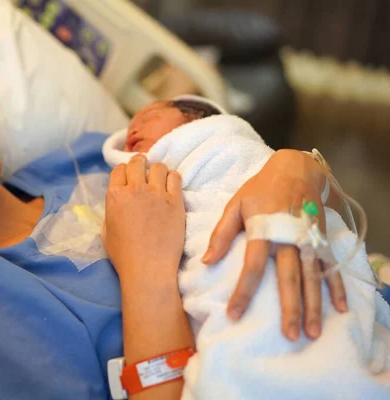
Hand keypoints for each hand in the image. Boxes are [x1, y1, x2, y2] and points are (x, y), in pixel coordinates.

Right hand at [103, 155, 184, 284]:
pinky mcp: (175, 201)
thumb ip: (112, 210)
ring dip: (157, 172)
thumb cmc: (125, 256)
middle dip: (139, 165)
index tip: (129, 178)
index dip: (124, 173)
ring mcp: (157, 194)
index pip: (119, 169)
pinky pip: (176, 177)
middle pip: (137, 162)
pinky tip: (171, 188)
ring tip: (158, 182)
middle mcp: (135, 190)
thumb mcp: (107, 231)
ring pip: (158, 166)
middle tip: (143, 174)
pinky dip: (172, 179)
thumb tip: (119, 199)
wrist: (149, 269)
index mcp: (115, 196)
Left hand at [202, 150, 346, 340]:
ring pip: (312, 277)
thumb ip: (221, 234)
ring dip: (314, 305)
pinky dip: (337, 286)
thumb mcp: (235, 205)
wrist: (295, 169)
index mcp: (263, 231)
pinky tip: (340, 309)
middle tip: (290, 335)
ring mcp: (308, 240)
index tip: (234, 315)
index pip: (252, 267)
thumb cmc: (260, 189)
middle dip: (290, 307)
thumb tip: (206, 261)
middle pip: (289, 277)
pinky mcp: (322, 239)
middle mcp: (288, 238)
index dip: (242, 292)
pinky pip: (330, 266)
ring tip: (312, 331)